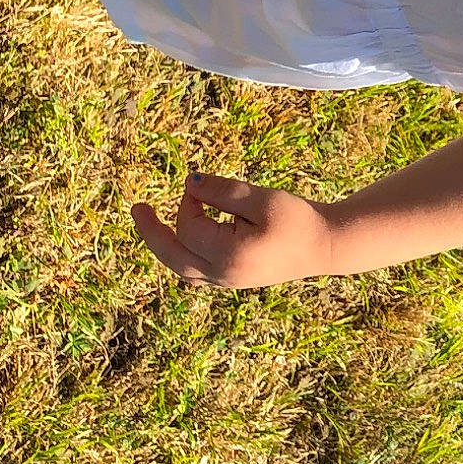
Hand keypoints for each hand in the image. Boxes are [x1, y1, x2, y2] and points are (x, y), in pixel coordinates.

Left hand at [131, 172, 336, 287]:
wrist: (325, 246)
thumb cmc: (298, 219)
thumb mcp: (262, 199)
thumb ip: (225, 191)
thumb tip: (189, 182)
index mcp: (228, 255)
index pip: (189, 226)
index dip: (191, 200)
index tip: (203, 184)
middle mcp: (222, 274)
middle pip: (172, 256)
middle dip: (151, 231)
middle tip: (136, 208)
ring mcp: (226, 281)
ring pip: (181, 268)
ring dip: (165, 245)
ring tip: (151, 223)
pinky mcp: (233, 279)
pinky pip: (194, 272)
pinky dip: (181, 254)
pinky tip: (180, 240)